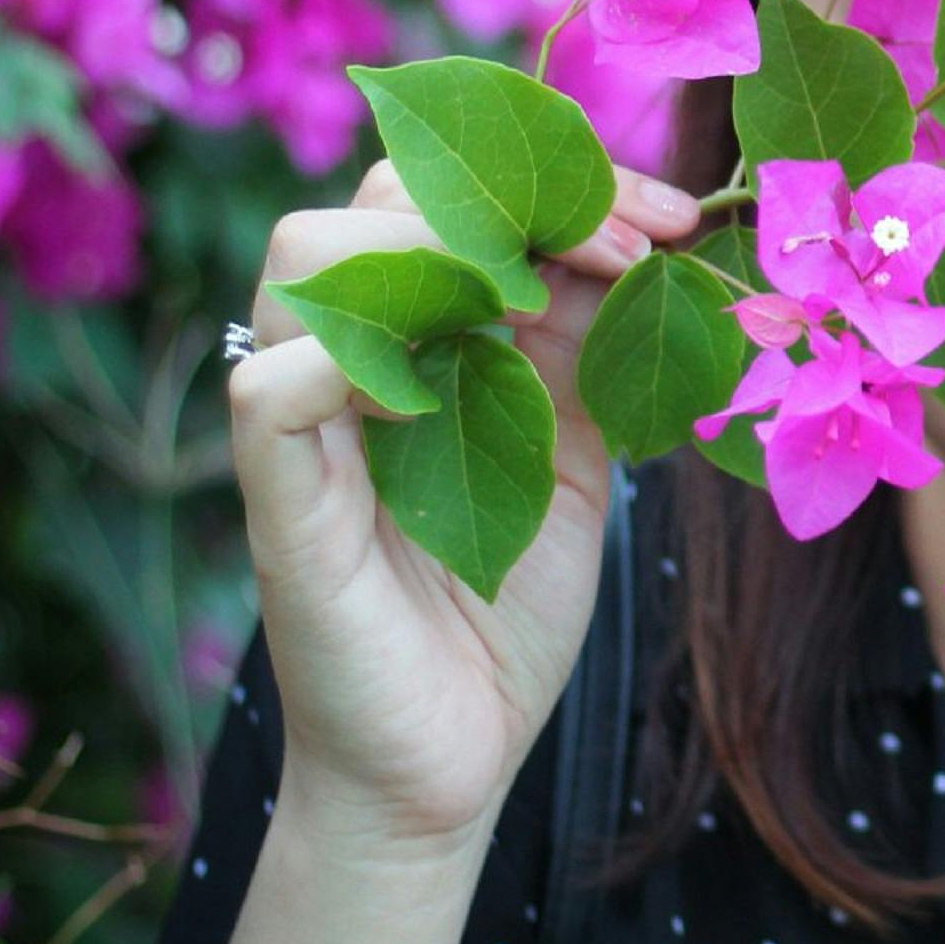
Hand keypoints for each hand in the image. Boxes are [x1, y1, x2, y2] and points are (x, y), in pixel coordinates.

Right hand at [226, 158, 701, 856]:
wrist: (456, 761)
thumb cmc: (508, 603)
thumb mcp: (578, 447)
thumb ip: (592, 345)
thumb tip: (646, 243)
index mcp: (421, 332)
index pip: (458, 190)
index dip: (569, 182)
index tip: (673, 217)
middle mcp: (349, 356)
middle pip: (377, 195)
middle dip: (519, 198)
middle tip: (633, 249)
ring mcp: (305, 423)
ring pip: (304, 260)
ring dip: (438, 251)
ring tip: (547, 304)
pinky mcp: (280, 504)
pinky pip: (271, 388)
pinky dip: (353, 362)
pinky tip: (451, 385)